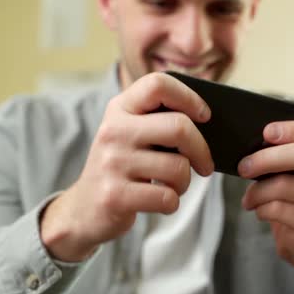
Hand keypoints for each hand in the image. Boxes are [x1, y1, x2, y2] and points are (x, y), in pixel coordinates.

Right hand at [40, 72, 214, 261]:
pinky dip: (172, 203)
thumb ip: (161, 121)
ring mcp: (112, 163)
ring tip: (173, 186)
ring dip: (185, 182)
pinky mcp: (115, 196)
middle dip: (201, 150)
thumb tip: (209, 123)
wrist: (84, 209)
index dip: (189, 97)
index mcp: (120, 109)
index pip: (158, 84)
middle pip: (179, 127)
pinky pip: (168, 198)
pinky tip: (160, 201)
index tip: (205, 116)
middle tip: (205, 165)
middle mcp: (113, 131)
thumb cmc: (124, 167)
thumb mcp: (132, 134)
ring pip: (178, 168)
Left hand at [238, 119, 293, 292]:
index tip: (267, 132)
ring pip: (285, 186)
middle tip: (244, 166)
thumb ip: (288, 153)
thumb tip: (254, 145)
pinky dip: (262, 209)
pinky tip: (261, 210)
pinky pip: (280, 210)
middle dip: (267, 158)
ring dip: (258, 191)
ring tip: (249, 197)